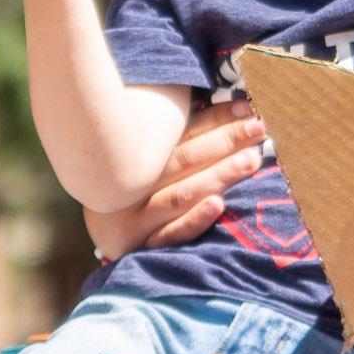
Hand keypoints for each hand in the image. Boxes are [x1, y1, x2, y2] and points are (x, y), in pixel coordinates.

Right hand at [84, 99, 266, 258]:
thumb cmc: (138, 185)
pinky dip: (194, 219)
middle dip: (226, 141)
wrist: (94, 234)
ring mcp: (133, 216)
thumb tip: (234, 107)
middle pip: (185, 159)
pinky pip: (169, 234)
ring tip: (250, 160)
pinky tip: (218, 205)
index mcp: (139, 154)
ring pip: (180, 194)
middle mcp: (133, 182)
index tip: (248, 108)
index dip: (217, 118)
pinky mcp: (138, 246)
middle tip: (259, 128)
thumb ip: (184, 136)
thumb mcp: (153, 156)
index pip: (185, 132)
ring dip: (218, 175)